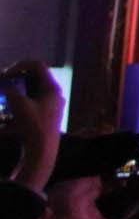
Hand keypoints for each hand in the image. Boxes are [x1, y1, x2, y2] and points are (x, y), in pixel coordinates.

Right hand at [2, 63, 64, 189]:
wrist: (42, 152)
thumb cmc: (33, 126)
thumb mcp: (19, 105)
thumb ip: (11, 90)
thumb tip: (5, 84)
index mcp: (52, 88)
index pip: (37, 66)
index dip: (19, 66)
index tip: (5, 74)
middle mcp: (54, 95)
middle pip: (33, 79)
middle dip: (15, 80)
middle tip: (2, 84)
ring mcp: (50, 106)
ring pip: (29, 93)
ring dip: (14, 95)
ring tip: (3, 103)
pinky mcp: (44, 118)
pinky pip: (28, 107)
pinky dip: (16, 108)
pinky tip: (7, 121)